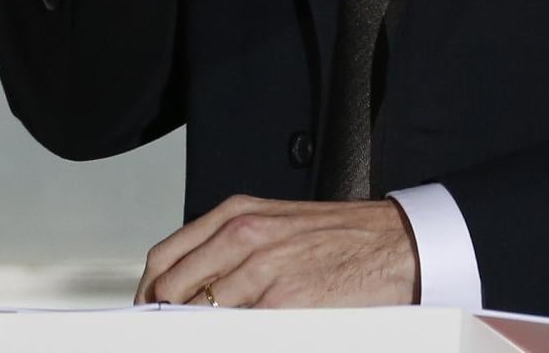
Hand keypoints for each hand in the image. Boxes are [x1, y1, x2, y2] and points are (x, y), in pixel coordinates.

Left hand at [136, 196, 417, 307]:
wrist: (398, 245)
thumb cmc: (345, 237)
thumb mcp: (279, 224)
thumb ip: (233, 246)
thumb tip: (192, 282)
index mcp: (239, 213)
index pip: (165, 256)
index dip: (150, 290)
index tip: (151, 310)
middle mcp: (244, 236)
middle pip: (170, 288)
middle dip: (165, 315)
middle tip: (174, 328)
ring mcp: (261, 269)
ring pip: (197, 312)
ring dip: (197, 327)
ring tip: (213, 329)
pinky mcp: (281, 302)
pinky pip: (234, 330)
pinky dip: (232, 335)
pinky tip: (245, 331)